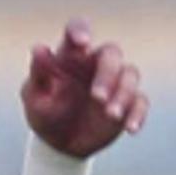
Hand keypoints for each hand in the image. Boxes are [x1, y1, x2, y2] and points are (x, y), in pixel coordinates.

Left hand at [20, 19, 147, 157]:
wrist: (59, 144)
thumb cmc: (44, 113)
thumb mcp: (34, 96)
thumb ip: (38, 73)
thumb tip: (39, 48)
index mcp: (70, 55)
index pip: (77, 30)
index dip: (80, 30)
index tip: (81, 41)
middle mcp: (95, 64)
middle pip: (111, 53)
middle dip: (107, 73)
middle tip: (97, 97)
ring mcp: (115, 82)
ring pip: (130, 74)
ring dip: (123, 93)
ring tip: (111, 115)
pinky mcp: (129, 103)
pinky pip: (141, 101)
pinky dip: (138, 113)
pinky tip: (130, 128)